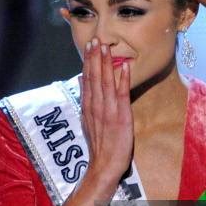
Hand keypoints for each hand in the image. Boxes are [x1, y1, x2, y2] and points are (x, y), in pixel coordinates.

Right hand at [82, 38, 133, 184]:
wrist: (104, 166)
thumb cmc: (99, 146)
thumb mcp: (87, 121)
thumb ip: (86, 100)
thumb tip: (81, 80)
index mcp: (88, 106)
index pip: (87, 79)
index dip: (88, 61)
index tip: (89, 46)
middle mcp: (96, 106)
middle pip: (94, 77)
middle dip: (95, 57)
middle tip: (95, 39)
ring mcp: (108, 110)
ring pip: (105, 82)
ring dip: (106, 63)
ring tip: (106, 46)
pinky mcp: (121, 116)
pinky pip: (121, 94)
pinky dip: (123, 79)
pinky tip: (124, 66)